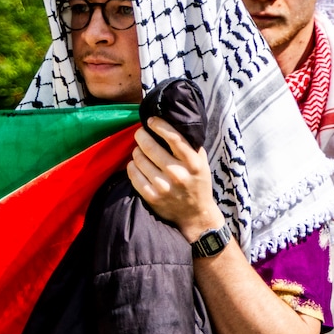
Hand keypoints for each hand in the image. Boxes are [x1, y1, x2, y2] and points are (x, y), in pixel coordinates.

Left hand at [125, 117, 225, 239]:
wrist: (195, 214)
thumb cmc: (197, 183)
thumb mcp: (201, 163)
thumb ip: (191, 145)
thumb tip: (174, 123)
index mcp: (193, 163)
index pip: (174, 138)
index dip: (159, 126)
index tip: (151, 120)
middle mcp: (178, 174)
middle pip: (151, 147)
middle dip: (141, 136)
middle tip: (139, 133)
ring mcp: (164, 187)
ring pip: (140, 160)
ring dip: (136, 151)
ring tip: (139, 149)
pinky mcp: (152, 197)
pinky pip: (134, 175)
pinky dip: (131, 166)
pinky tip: (134, 163)